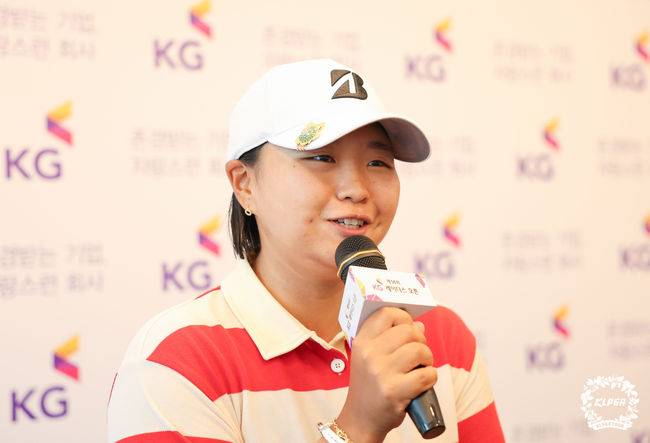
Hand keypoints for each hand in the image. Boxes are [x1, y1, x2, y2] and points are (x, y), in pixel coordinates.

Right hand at [336, 307, 436, 442]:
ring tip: (420, 367)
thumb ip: (391, 338)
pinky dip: (430, 377)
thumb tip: (419, 325)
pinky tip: (422, 382)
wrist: (361, 418)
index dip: (404, 317)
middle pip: (408, 331)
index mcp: (362, 342)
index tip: (409, 327)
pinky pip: (426, 374)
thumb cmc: (370, 384)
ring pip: (420, 350)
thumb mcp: (370, 357)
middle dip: (420, 341)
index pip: (386, 313)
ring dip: (427, 359)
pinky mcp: (394, 391)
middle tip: (418, 353)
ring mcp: (381, 372)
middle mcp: (369, 354)